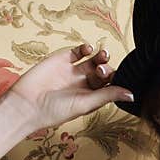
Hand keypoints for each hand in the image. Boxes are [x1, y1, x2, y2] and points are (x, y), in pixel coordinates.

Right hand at [7, 43, 131, 128]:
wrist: (27, 104)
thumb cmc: (55, 110)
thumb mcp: (86, 103)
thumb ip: (108, 95)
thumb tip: (132, 95)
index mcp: (92, 96)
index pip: (111, 85)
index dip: (116, 79)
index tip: (117, 77)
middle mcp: (84, 83)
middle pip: (104, 71)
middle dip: (106, 68)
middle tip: (101, 70)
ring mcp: (73, 70)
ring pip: (93, 59)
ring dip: (101, 56)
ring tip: (102, 55)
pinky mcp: (62, 59)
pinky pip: (78, 51)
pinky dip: (86, 48)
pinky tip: (88, 49)